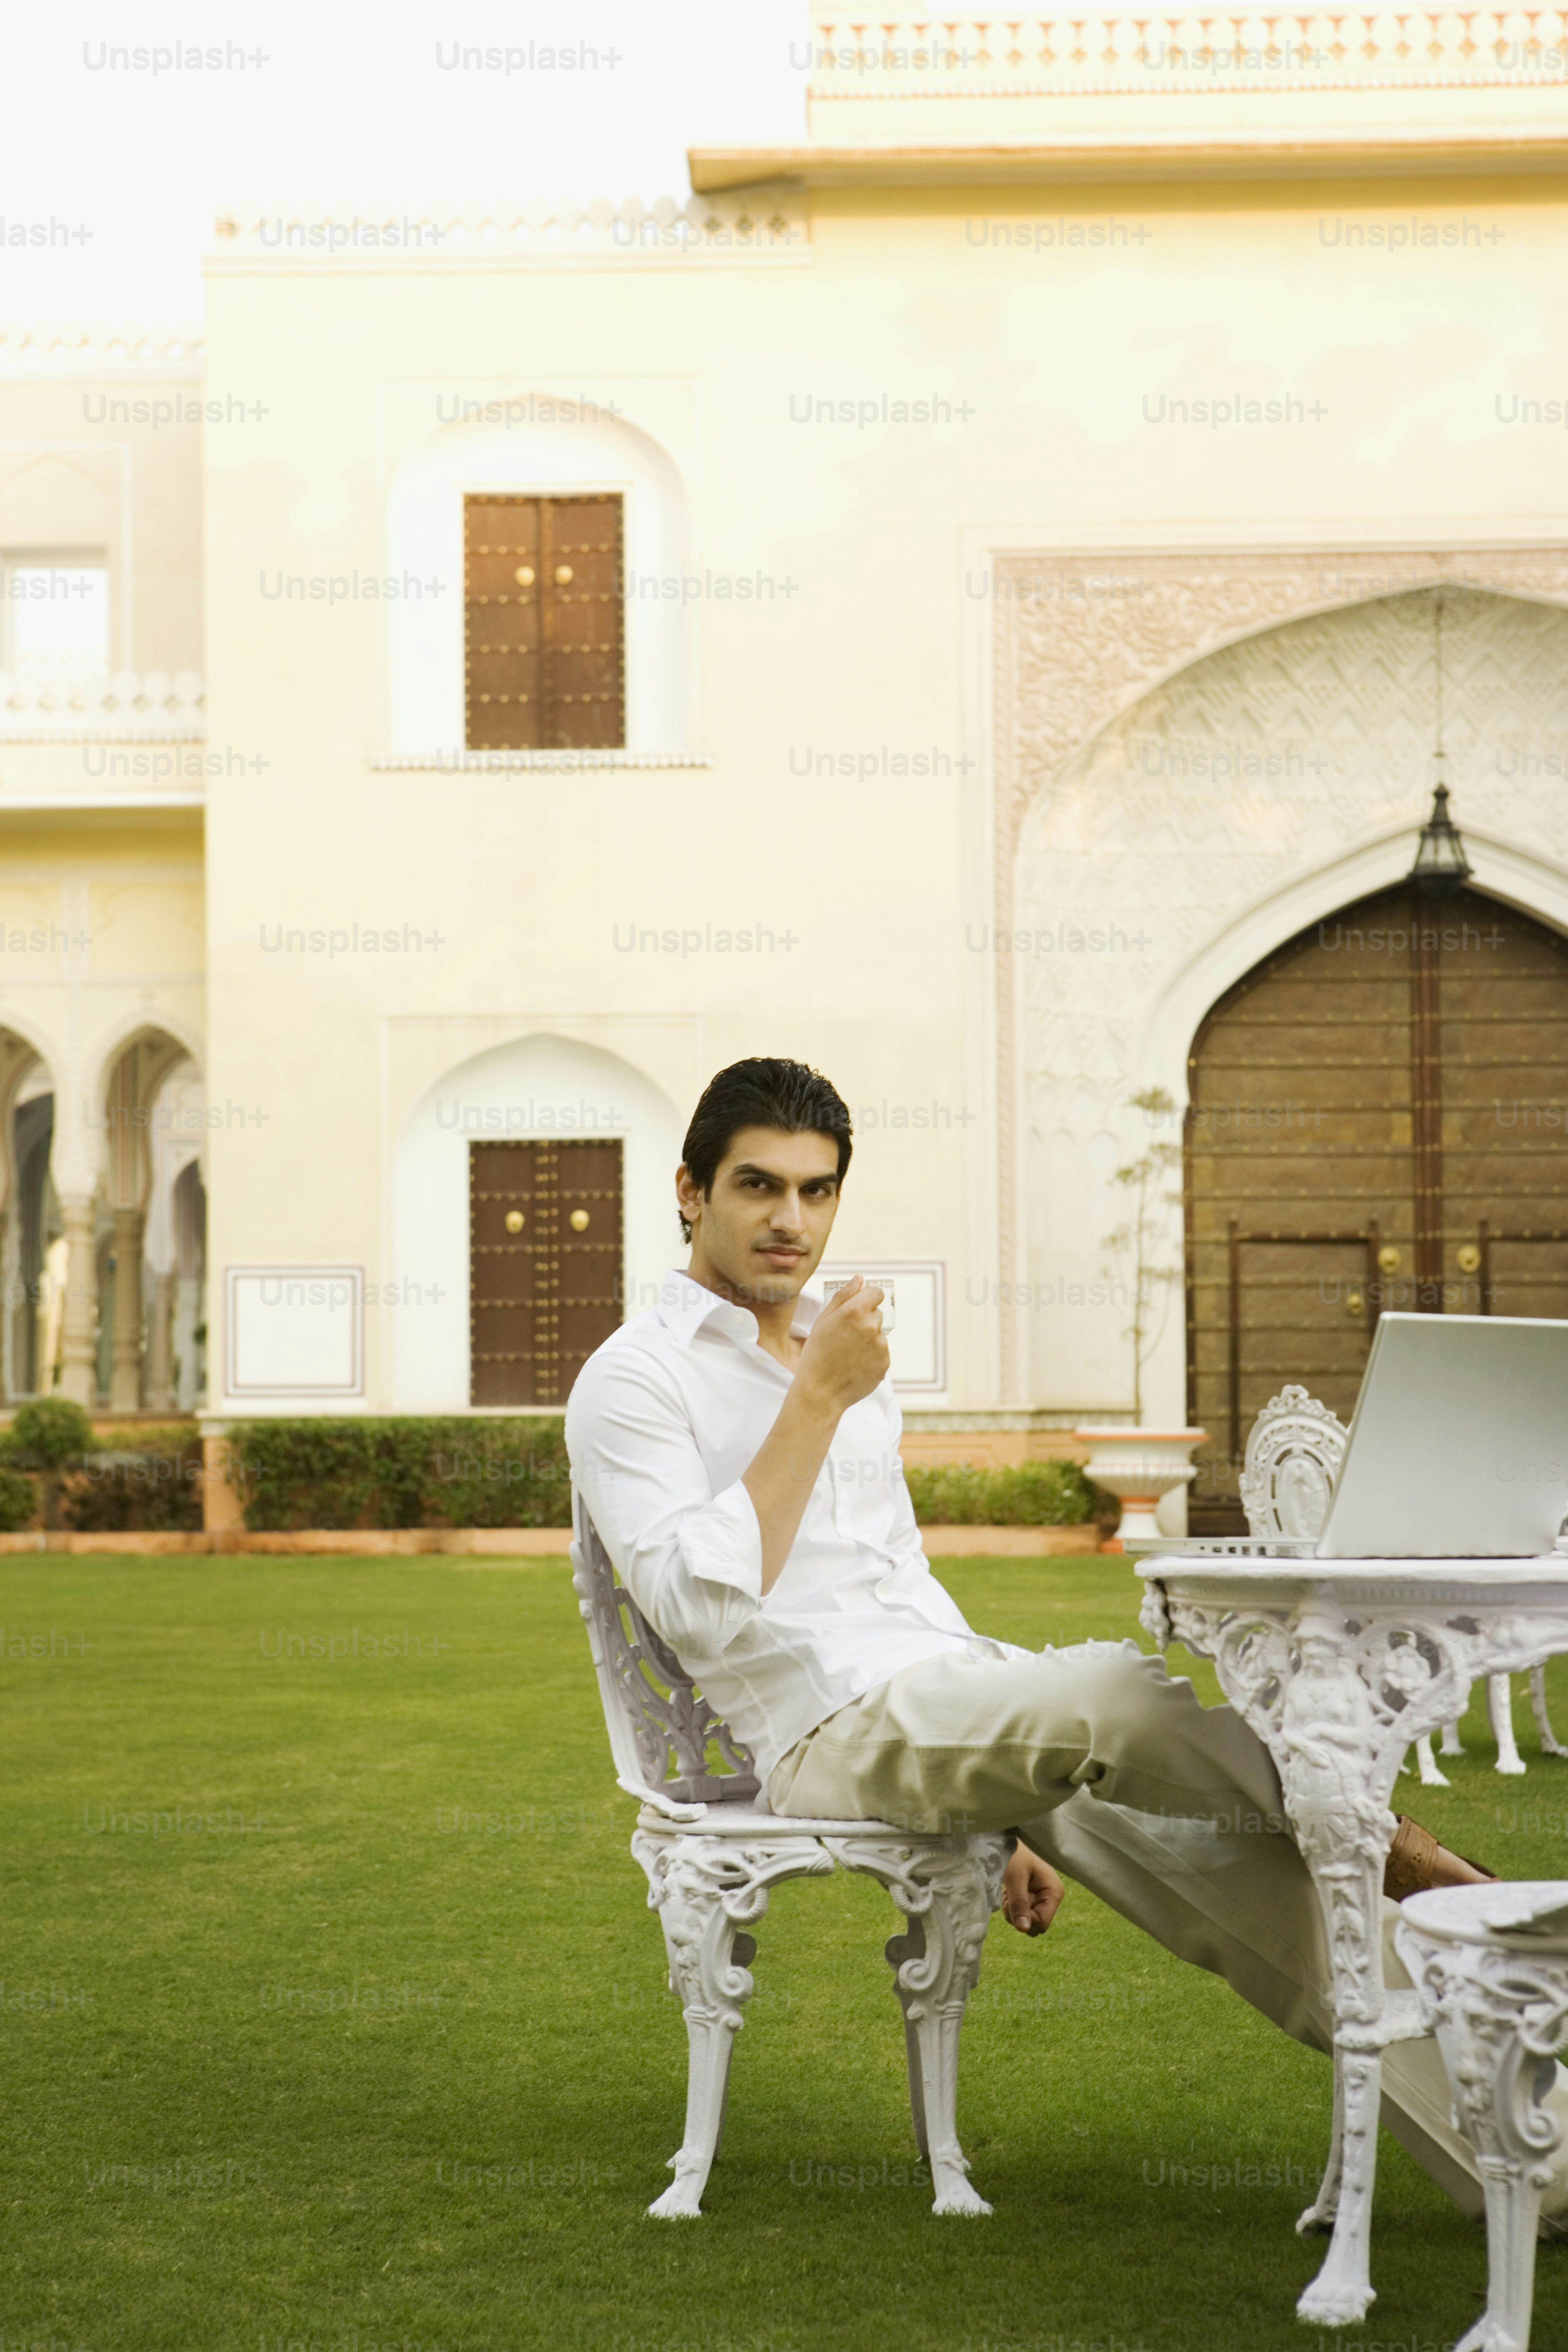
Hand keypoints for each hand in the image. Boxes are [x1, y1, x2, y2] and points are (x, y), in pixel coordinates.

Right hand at [796, 1275, 888, 1410]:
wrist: (820, 1392)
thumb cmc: (816, 1354)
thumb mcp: (823, 1320)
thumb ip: (843, 1296)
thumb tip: (859, 1279)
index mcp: (855, 1311)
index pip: (876, 1293)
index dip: (867, 1299)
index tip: (858, 1309)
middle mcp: (871, 1326)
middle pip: (877, 1315)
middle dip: (864, 1322)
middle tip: (844, 1338)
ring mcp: (880, 1346)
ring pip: (878, 1335)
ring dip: (867, 1341)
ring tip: (847, 1354)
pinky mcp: (885, 1363)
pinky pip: (881, 1353)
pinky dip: (871, 1357)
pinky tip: (854, 1365)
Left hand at [1001, 1843, 1064, 1936]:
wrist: (1005, 1842)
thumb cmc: (1013, 1855)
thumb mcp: (1015, 1878)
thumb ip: (1019, 1903)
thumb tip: (1023, 1929)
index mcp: (1054, 1891)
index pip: (1042, 1922)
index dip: (1026, 1920)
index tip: (1011, 1904)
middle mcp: (1051, 1897)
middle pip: (1036, 1925)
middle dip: (1019, 1916)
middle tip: (1008, 1898)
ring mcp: (1042, 1899)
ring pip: (1027, 1922)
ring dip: (1013, 1912)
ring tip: (1008, 1893)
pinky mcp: (1032, 1899)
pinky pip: (1023, 1914)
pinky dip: (1012, 1907)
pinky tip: (1009, 1893)